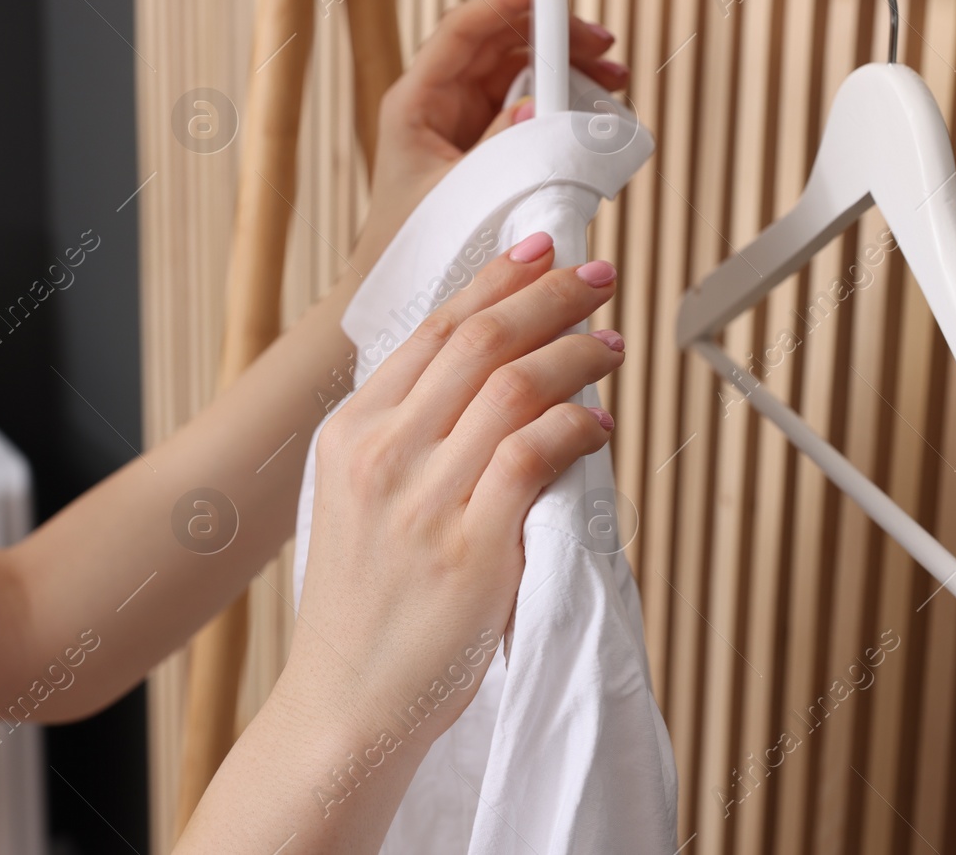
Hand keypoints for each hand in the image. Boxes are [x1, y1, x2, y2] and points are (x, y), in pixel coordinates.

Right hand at [283, 234, 622, 774]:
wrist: (344, 706)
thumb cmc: (364, 607)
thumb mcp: (359, 500)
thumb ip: (409, 437)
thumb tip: (493, 383)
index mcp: (350, 431)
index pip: (433, 329)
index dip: (495, 279)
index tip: (540, 249)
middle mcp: (381, 451)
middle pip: (479, 340)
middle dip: (549, 295)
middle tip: (599, 275)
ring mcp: (423, 498)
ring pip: (513, 385)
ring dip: (574, 353)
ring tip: (611, 346)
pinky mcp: (470, 547)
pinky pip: (537, 455)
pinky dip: (576, 425)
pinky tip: (600, 423)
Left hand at [351, 0, 627, 270]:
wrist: (396, 296)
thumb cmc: (411, 251)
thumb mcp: (458, 197)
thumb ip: (501, 148)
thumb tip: (537, 105)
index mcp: (416, 103)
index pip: (464, 30)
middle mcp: (437, 103)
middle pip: (500, 42)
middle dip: (554, 34)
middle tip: (604, 45)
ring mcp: (461, 122)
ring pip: (519, 71)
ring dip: (565, 67)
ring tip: (611, 79)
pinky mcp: (484, 145)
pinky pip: (526, 106)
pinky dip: (560, 102)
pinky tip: (591, 111)